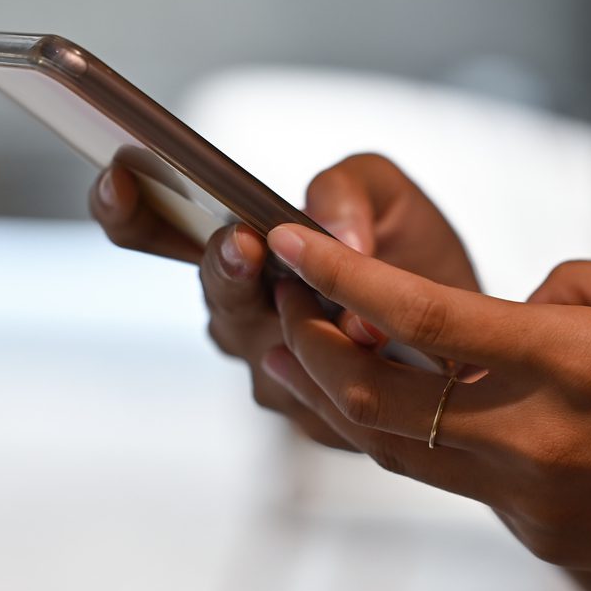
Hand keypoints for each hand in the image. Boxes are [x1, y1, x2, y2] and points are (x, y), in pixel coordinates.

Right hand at [89, 154, 478, 448]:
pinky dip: (338, 370)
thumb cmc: (412, 255)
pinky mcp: (309, 413)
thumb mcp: (385, 194)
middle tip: (242, 244)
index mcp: (238, 245)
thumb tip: (329, 236)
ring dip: (287, 324)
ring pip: (257, 347)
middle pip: (210, 291)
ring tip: (325, 300)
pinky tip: (372, 354)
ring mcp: (268, 365)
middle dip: (224, 267)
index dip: (122, 207)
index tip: (119, 176)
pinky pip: (308, 396)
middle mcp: (240, 307)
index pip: (152, 228)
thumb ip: (345, 188)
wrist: (470, 334)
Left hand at [261, 224, 590, 590]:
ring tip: (305, 349)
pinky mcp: (535, 534)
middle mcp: (536, 440)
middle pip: (370, 403)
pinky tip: (419, 398)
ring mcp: (529, 500)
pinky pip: (457, 476)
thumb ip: (576, 283)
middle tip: (278, 304)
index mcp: (575, 362)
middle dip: (305, 348)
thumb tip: (513, 303)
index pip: (419, 316)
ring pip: (395, 449)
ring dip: (338, 397)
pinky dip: (424, 431)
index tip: (289, 243)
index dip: (339, 277)